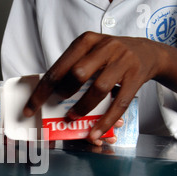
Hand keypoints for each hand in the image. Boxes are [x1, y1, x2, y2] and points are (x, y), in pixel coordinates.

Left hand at [23, 32, 164, 145]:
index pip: (59, 67)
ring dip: (82, 107)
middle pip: (78, 74)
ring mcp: (122, 62)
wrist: (146, 51)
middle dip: (64, 93)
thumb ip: (71, 67)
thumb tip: (47, 95)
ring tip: (72, 117)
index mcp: (87, 41)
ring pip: (98, 89)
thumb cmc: (110, 56)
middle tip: (57, 106)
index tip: (30, 108)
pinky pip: (118, 104)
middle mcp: (105, 48)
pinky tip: (95, 132)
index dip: (42, 91)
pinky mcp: (135, 78)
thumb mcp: (90, 52)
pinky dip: (105, 121)